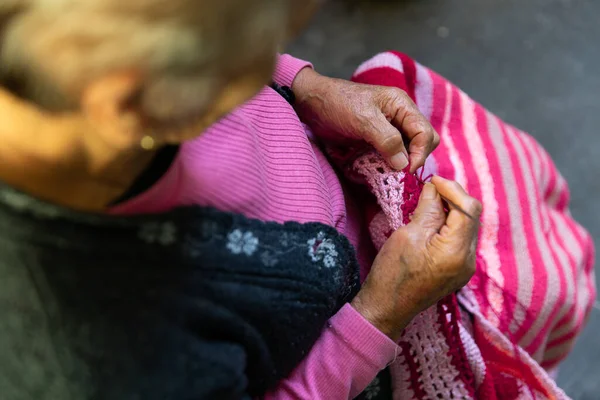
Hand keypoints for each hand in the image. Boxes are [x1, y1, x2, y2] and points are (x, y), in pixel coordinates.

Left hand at [292, 68, 439, 172]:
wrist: (312, 104)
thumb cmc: (337, 104)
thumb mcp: (364, 120)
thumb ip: (388, 140)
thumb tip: (404, 165)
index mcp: (402, 106)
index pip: (425, 133)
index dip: (420, 154)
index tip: (405, 171)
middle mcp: (399, 118)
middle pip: (421, 144)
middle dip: (411, 161)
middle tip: (396, 175)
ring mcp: (388, 130)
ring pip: (405, 153)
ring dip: (397, 166)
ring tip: (383, 174)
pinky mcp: (375, 141)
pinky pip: (388, 157)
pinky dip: (384, 166)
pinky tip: (373, 171)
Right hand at [351, 177, 481, 340]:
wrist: (386, 308)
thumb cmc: (392, 273)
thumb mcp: (408, 234)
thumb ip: (428, 208)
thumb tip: (435, 187)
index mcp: (457, 252)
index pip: (469, 208)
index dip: (453, 189)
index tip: (432, 180)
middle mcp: (468, 261)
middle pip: (472, 216)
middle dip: (453, 198)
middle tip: (429, 188)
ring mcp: (465, 267)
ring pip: (467, 226)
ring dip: (451, 210)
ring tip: (428, 203)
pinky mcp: (457, 270)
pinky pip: (460, 239)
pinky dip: (449, 225)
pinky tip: (431, 221)